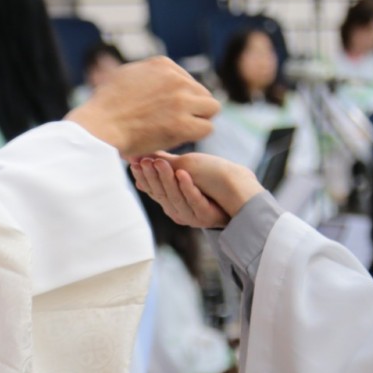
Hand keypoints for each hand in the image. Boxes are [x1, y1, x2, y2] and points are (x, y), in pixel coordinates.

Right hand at [66, 57, 218, 157]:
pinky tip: (181, 139)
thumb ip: (146, 73)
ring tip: (183, 131)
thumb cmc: (105, 106)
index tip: (168, 110)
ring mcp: (181, 100)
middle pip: (203, 93)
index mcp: (162, 64)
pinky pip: (207, 128)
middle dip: (194, 108)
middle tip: (178, 123)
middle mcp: (175, 78)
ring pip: (212, 109)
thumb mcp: (125, 74)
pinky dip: (196, 135)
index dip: (181, 98)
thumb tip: (154, 78)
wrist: (99, 126)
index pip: (188, 80)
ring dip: (200, 120)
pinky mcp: (182, 123)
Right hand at [131, 152, 262, 226]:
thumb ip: (164, 165)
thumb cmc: (211, 176)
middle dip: (152, 176)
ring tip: (160, 163)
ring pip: (174, 197)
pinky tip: (183, 174)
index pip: (152, 188)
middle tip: (145, 161)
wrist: (238, 188)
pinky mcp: (205, 215)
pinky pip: (193, 200)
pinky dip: (188, 187)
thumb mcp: (185, 167)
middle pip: (161, 193)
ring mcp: (191, 214)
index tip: (134, 162)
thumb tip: (139, 158)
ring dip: (167, 179)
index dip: (142, 176)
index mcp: (170, 200)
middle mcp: (177, 210)